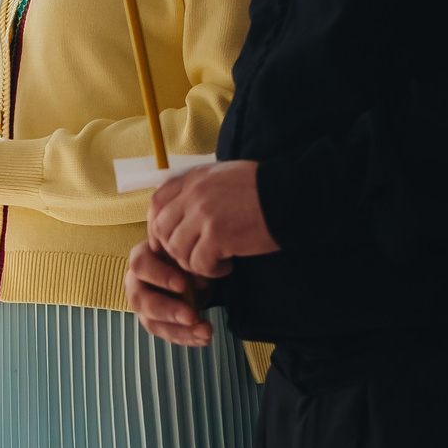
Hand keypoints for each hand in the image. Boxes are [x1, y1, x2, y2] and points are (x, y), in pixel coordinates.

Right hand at [127, 241, 212, 347]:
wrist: (190, 272)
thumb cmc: (185, 259)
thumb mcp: (189, 257)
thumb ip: (191, 266)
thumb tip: (200, 281)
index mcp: (141, 259)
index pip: (140, 265)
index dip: (159, 276)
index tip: (182, 285)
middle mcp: (135, 283)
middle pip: (140, 300)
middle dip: (168, 311)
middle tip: (191, 316)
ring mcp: (143, 305)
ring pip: (151, 323)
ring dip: (180, 331)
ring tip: (205, 332)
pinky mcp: (153, 322)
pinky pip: (165, 333)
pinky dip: (186, 337)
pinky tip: (203, 338)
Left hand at [146, 160, 276, 279]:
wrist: (290, 196)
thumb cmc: (262, 189)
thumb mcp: (223, 176)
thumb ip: (199, 189)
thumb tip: (180, 213)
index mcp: (193, 179)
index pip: (157, 204)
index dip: (160, 227)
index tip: (172, 241)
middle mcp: (194, 194)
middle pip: (162, 230)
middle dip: (174, 250)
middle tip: (196, 257)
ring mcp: (203, 214)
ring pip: (177, 250)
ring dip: (194, 263)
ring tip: (215, 262)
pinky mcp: (217, 235)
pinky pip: (198, 263)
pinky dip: (212, 271)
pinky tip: (227, 266)